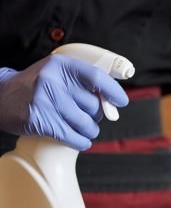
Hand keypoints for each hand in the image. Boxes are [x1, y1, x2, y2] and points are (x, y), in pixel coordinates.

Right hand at [0, 54, 128, 149]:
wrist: (1, 97)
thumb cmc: (35, 87)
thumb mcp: (56, 73)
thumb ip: (80, 82)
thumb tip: (111, 100)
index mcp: (61, 66)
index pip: (96, 78)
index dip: (113, 91)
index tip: (122, 101)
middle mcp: (54, 81)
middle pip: (93, 105)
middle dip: (96, 115)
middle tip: (89, 117)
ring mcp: (46, 101)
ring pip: (85, 123)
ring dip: (90, 131)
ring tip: (85, 130)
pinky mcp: (40, 120)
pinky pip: (72, 136)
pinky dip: (81, 142)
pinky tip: (81, 141)